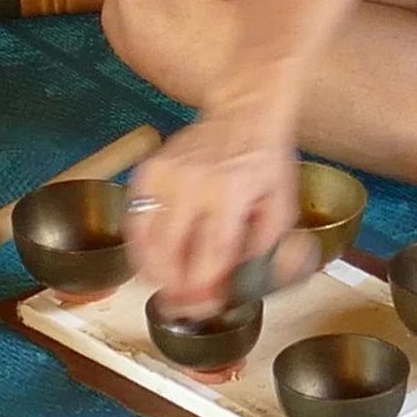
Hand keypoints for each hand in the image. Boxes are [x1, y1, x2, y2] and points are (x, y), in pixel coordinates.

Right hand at [123, 113, 300, 310]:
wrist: (244, 111)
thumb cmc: (264, 159)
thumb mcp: (282, 204)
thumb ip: (267, 249)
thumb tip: (244, 285)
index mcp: (229, 192)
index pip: (211, 253)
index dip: (206, 288)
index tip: (207, 305)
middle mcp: (192, 183)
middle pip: (170, 252)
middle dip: (176, 288)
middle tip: (185, 305)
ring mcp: (165, 176)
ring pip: (145, 241)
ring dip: (154, 273)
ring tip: (169, 288)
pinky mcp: (148, 171)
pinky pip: (134, 221)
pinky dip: (140, 246)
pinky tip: (154, 260)